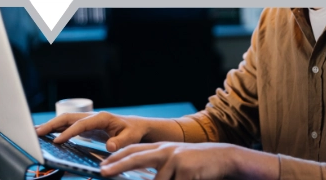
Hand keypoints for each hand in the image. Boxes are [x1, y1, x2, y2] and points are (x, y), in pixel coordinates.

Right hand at [35, 112, 148, 151]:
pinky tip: (46, 135)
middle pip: (68, 118)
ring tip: (35, 132)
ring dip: (51, 126)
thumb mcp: (131, 137)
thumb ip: (121, 142)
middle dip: (52, 124)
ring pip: (66, 121)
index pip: (81, 124)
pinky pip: (68, 126)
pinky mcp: (86, 127)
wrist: (135, 127)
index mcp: (102, 118)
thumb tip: (110, 146)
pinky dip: (56, 129)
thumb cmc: (133, 131)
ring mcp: (88, 121)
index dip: (69, 132)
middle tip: (36, 132)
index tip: (58, 141)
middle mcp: (92, 117)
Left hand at [100, 142, 239, 179]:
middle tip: (103, 172)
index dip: (117, 157)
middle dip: (117, 165)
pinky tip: (190, 178)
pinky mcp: (185, 169)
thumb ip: (158, 168)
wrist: (222, 157)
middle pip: (136, 157)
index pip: (134, 150)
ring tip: (183, 176)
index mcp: (161, 148)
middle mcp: (165, 150)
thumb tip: (143, 179)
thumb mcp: (175, 162)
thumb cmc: (196, 163)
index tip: (103, 165)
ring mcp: (175, 158)